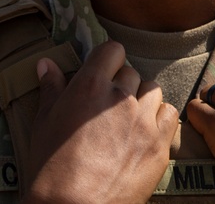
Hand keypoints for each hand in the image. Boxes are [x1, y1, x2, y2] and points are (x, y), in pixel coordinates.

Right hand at [23, 41, 178, 203]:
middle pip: (131, 72)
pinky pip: (170, 114)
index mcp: (89, 85)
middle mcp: (119, 96)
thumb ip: (50, 88)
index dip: (108, 59)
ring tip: (129, 118)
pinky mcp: (159, 143)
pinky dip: (161, 118)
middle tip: (109, 106)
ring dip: (142, 99)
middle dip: (121, 84)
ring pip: (152, 90)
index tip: (103, 71)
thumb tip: (46, 64)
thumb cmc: (52, 165)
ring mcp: (142, 119)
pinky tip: (146, 131)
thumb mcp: (44, 121)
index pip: (112, 49)